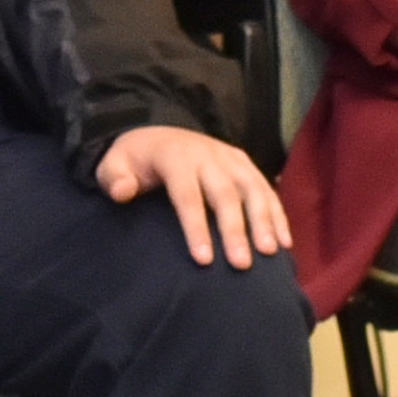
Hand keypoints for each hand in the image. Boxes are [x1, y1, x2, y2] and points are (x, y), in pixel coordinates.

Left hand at [97, 122, 290, 267]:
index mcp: (175, 157)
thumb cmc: (135, 160)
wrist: (158, 132)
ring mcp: (229, 158)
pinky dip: (277, 214)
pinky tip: (284, 242)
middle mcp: (207, 155)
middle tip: (241, 265)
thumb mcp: (113, 164)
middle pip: (225, 194)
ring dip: (264, 221)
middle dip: (235, 230)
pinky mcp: (244, 163)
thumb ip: (114, 178)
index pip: (188, 195)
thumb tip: (123, 192)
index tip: (204, 260)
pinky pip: (265, 188)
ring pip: (252, 189)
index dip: (196, 227)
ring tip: (270, 253)